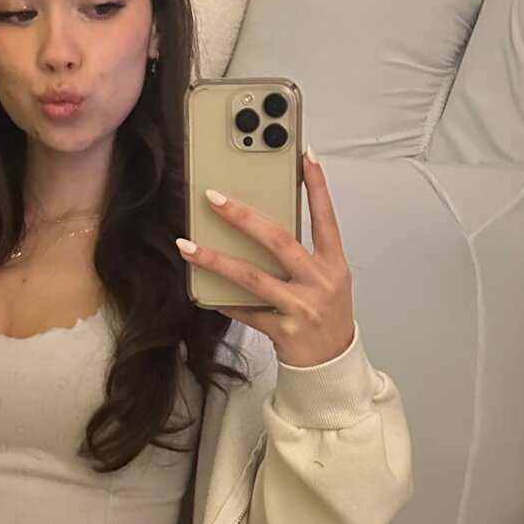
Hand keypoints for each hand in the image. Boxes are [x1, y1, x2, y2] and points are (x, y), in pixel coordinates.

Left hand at [177, 147, 355, 367]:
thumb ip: (304, 255)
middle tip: (214, 199)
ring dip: (216, 259)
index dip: (317, 186)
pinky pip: (246, 311)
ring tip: (188, 246)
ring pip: (252, 276)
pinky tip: (203, 292)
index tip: (305, 156)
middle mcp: (320, 282)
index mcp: (334, 264)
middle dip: (242, 217)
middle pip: (278, 241)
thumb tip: (262, 228)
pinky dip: (223, 301)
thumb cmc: (328, 318)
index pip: (326, 217)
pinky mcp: (284, 330)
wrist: (333, 366)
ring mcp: (302, 307)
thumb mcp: (328, 282)